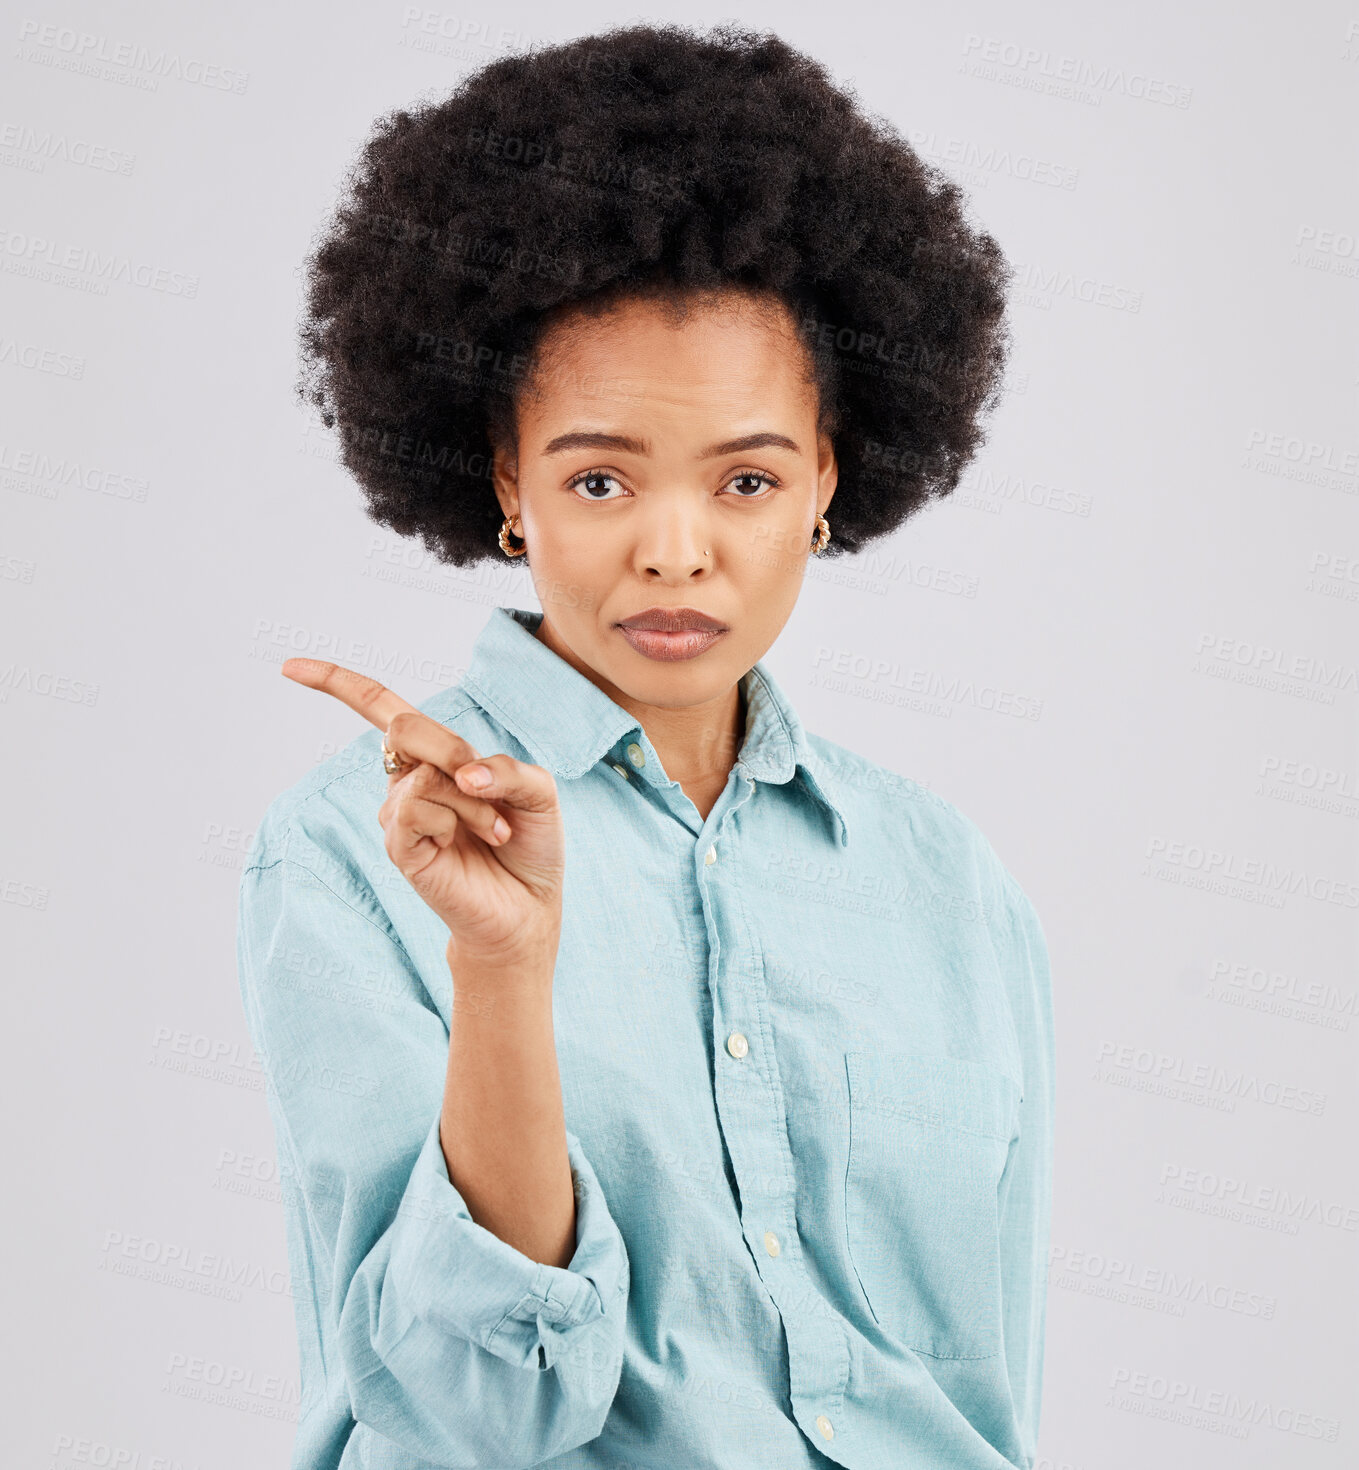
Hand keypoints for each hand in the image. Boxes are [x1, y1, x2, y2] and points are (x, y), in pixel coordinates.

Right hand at [279, 658, 563, 968]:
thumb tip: (462, 772)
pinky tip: (470, 842)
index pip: (379, 708)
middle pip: (401, 726)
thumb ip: (506, 768)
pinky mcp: (399, 847)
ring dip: (474, 801)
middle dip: (452, 749)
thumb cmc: (529, 844)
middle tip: (485, 784)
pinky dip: (455, 819)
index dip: (335, 682)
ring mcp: (399, 814)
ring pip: (424, 774)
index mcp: (435, 755)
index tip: (287, 667)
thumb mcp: (537, 791)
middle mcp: (409, 779)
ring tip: (495, 830)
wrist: (528, 907)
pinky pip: (414, 808)